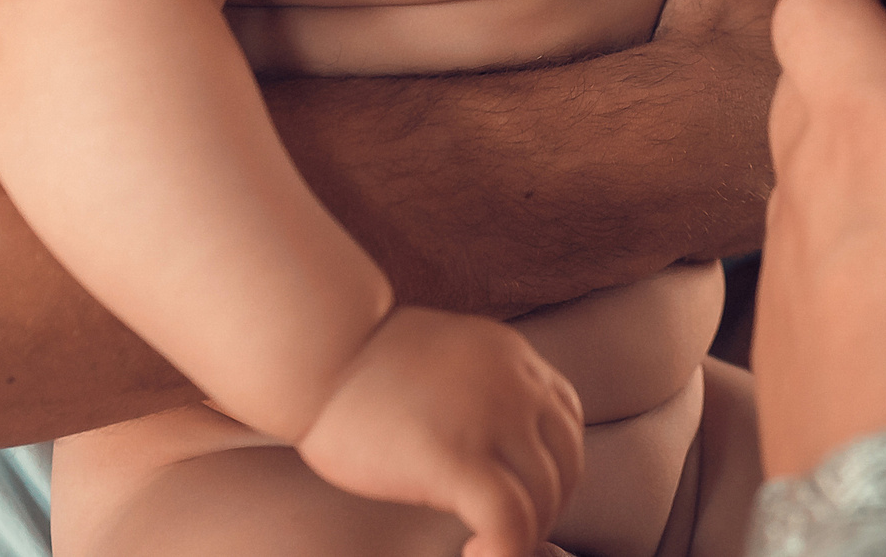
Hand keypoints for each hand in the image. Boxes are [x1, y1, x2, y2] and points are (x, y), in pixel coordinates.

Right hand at [297, 307, 585, 556]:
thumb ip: (481, 388)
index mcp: (513, 359)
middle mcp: (515, 385)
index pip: (566, 426)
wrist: (318, 348)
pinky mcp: (457, 458)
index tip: (520, 498)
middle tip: (501, 534)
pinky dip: (503, 551)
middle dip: (541, 511)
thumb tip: (490, 440)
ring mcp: (492, 420)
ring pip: (542, 500)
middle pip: (564, 467)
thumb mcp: (448, 356)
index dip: (552, 472)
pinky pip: (508, 522)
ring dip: (522, 537)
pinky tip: (473, 556)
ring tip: (484, 549)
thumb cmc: (363, 364)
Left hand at [754, 0, 885, 477]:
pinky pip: (806, 245)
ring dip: (866, 160)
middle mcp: (806, 176)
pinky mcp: (779, 328)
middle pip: (807, 77)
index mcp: (873, 119)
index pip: (812, 0)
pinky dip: (853, 238)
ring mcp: (782, 256)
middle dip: (876, 74)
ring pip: (807, 164)